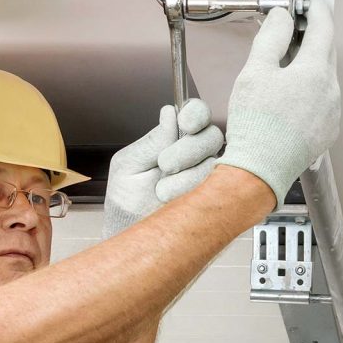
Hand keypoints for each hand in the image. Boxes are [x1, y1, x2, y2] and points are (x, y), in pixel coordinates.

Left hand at [103, 100, 223, 237]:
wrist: (130, 229)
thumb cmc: (127, 198)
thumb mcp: (129, 164)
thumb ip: (152, 141)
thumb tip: (169, 113)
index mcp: (173, 137)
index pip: (196, 113)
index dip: (196, 114)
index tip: (185, 123)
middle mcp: (194, 152)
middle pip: (211, 135)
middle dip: (187, 149)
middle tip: (165, 164)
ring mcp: (205, 174)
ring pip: (213, 162)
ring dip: (186, 175)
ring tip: (162, 189)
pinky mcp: (212, 195)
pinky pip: (216, 186)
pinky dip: (192, 191)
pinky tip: (175, 198)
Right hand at [219, 0, 339, 207]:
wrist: (260, 168)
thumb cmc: (256, 125)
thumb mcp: (254, 71)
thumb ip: (271, 38)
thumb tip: (282, 17)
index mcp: (316, 72)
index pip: (324, 27)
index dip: (315, 8)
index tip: (306, 1)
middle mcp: (331, 91)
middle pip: (325, 51)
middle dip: (310, 35)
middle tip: (289, 29)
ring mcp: (332, 112)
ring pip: (323, 77)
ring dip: (306, 65)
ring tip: (280, 67)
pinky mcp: (326, 130)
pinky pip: (321, 99)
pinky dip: (307, 89)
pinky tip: (286, 97)